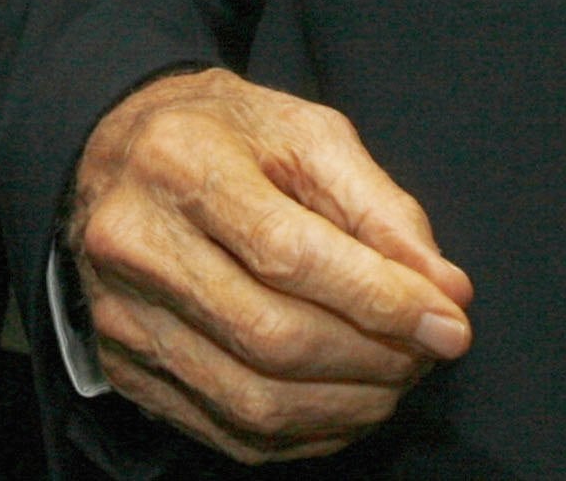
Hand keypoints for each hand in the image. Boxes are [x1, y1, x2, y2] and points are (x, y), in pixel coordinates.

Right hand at [70, 68, 473, 462]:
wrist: (114, 153)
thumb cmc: (224, 137)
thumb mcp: (305, 134)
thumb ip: (379, 207)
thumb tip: (445, 290)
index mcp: (181, 163)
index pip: (288, 254)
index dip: (379, 299)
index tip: (450, 324)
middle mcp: (135, 242)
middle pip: (271, 336)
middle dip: (373, 358)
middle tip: (428, 351)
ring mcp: (121, 314)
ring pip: (252, 399)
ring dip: (348, 404)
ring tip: (396, 377)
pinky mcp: (124, 367)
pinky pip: (228, 430)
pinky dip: (306, 431)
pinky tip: (345, 401)